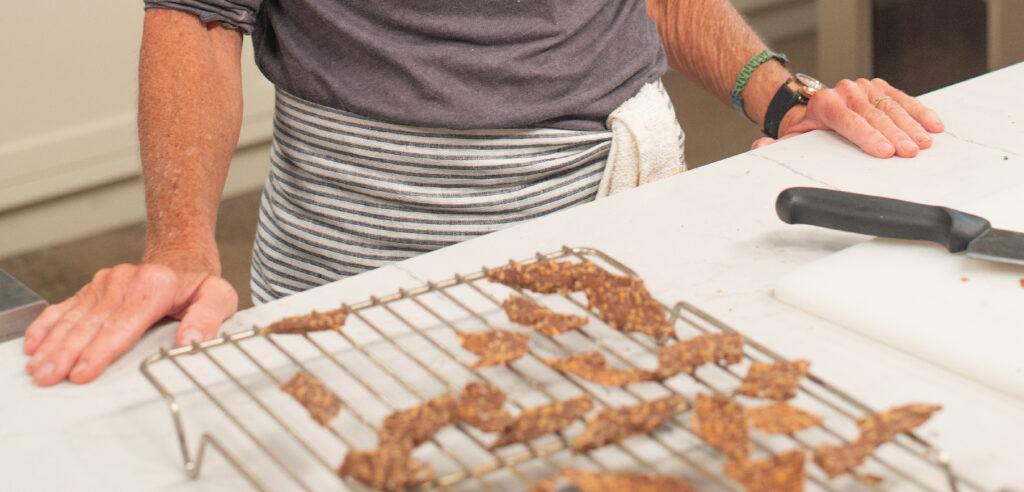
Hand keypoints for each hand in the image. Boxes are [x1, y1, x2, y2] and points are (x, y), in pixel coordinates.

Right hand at [23, 253, 236, 385]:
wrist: (180, 257)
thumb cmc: (198, 283)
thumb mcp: (218, 296)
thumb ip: (208, 318)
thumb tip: (192, 341)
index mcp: (154, 285)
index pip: (124, 323)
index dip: (102, 349)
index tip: (84, 370)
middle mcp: (125, 282)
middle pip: (92, 323)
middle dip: (67, 352)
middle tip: (49, 377)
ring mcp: (105, 284)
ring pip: (74, 317)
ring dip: (52, 344)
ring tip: (37, 368)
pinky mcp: (93, 289)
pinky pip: (65, 307)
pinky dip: (47, 325)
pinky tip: (33, 343)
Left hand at [752, 78, 944, 157]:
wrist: (810, 106)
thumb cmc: (806, 129)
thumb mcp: (788, 140)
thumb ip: (774, 148)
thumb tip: (760, 151)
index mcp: (824, 104)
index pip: (849, 120)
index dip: (867, 137)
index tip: (884, 153)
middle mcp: (845, 91)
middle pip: (874, 115)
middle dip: (895, 135)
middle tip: (910, 152)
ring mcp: (864, 87)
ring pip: (891, 106)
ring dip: (911, 125)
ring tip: (924, 143)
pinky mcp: (879, 88)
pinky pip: (902, 99)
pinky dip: (919, 111)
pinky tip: (933, 125)